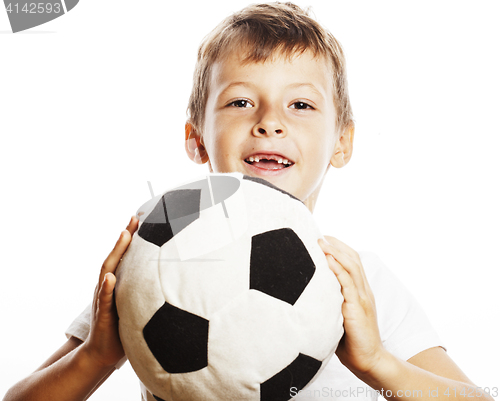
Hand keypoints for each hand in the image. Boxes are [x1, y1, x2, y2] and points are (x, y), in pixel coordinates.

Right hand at [82, 216, 138, 368]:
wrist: (102, 352)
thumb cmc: (122, 327)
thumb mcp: (136, 305)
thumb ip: (145, 291)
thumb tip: (169, 280)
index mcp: (117, 283)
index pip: (123, 256)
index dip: (130, 238)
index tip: (141, 219)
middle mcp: (107, 285)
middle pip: (115, 256)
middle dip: (124, 237)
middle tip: (134, 219)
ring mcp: (103, 298)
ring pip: (107, 271)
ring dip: (115, 253)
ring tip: (124, 235)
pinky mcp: (102, 314)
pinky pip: (103, 299)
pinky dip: (106, 288)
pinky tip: (110, 278)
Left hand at [318, 236, 385, 378]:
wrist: (369, 361)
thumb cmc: (351, 341)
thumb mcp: (339, 316)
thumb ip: (329, 303)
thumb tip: (307, 296)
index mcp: (360, 291)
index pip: (352, 261)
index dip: (339, 247)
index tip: (323, 238)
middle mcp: (363, 290)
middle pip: (352, 258)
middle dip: (336, 244)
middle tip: (318, 234)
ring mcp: (362, 298)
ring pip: (351, 267)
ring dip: (336, 252)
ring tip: (321, 241)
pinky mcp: (358, 308)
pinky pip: (348, 284)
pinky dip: (338, 270)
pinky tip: (327, 261)